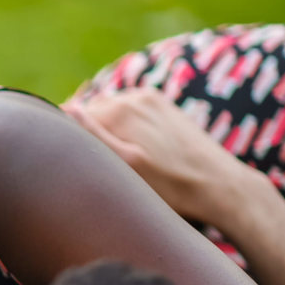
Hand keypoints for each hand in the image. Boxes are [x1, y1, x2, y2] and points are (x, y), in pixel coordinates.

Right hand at [62, 89, 261, 224]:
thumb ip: (92, 135)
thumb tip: (67, 108)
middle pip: (90, 113)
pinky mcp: (163, 107)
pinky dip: (124, 130)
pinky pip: (130, 113)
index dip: (65, 141)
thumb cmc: (170, 187)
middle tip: (93, 169)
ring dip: (105, 132)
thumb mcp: (124, 167)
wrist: (220, 186)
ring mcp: (151, 100)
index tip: (68, 168)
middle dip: (85, 135)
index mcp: (119, 110)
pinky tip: (134, 152)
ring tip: (115, 163)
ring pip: (110, 114)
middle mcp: (134, 97)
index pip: (70, 117)